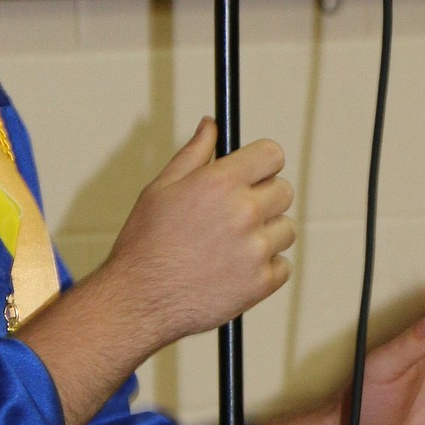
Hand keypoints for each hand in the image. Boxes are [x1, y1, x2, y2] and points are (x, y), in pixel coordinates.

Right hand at [16, 117, 293, 424]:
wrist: (138, 299)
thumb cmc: (145, 243)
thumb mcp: (161, 188)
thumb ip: (194, 153)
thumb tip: (211, 125)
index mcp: (219, 182)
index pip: (272, 154)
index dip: (262, 164)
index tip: (254, 175)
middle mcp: (243, 212)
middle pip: (284, 191)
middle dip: (264, 199)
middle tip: (234, 217)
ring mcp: (255, 249)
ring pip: (285, 230)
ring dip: (266, 235)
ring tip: (229, 248)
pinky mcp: (261, 282)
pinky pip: (282, 266)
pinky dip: (264, 269)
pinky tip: (232, 271)